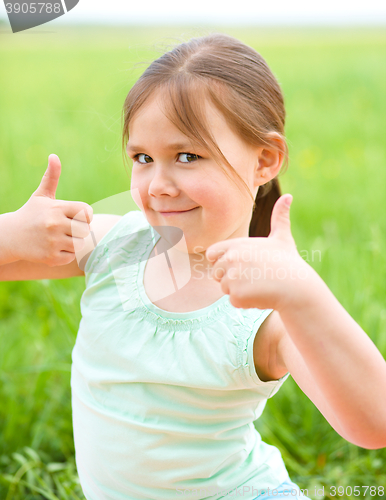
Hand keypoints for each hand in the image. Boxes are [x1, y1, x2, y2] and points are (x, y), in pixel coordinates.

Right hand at [10, 154, 92, 266]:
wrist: (11, 236)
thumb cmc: (32, 214)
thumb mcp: (42, 196)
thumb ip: (52, 177)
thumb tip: (54, 156)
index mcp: (57, 208)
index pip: (87, 212)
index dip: (84, 215)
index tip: (75, 216)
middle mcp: (55, 224)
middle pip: (85, 230)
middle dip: (78, 229)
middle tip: (65, 228)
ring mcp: (53, 242)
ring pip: (79, 244)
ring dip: (72, 242)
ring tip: (59, 237)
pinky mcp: (51, 257)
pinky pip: (71, 256)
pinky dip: (65, 254)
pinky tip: (53, 247)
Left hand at [205, 194, 311, 311]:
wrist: (297, 288)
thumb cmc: (288, 263)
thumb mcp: (282, 238)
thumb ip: (280, 217)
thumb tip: (288, 196)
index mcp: (236, 244)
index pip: (211, 254)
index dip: (223, 261)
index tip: (242, 264)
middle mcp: (230, 258)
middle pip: (216, 274)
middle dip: (231, 278)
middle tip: (254, 277)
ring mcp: (232, 276)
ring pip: (225, 289)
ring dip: (239, 291)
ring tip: (259, 285)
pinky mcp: (236, 294)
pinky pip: (234, 301)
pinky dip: (245, 302)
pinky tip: (260, 295)